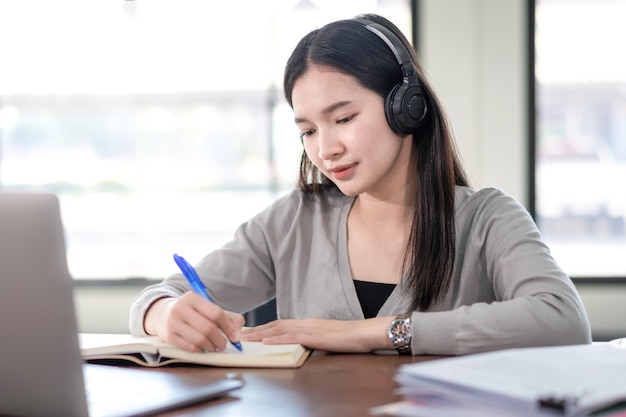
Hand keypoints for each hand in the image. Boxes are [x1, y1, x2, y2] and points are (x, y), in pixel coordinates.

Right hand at [144, 292, 244, 352]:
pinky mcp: (168, 337)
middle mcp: (180, 308)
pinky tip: (202, 347)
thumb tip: (237, 335)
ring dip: (211, 347)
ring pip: (199, 340)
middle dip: (220, 340)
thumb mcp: (208, 308)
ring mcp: (172, 323)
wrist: (162, 314)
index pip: (216, 313)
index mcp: (192, 298)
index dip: (228, 327)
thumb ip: (228, 318)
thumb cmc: (192, 312)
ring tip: (214, 346)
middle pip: (208, 328)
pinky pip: (190, 347)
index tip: (234, 336)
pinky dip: (200, 350)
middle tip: (224, 344)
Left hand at [240, 317, 392, 352]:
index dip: (265, 327)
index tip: (251, 331)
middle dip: (257, 330)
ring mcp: (310, 328)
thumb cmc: (350, 337)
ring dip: (261, 333)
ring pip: (280, 329)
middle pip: (276, 325)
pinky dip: (277, 339)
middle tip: (240, 333)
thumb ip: (313, 339)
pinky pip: (292, 337)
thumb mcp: (327, 337)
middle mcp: (306, 323)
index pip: (281, 324)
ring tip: (246, 337)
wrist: (364, 332)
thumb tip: (301, 345)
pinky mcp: (315, 336)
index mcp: (308, 323)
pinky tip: (266, 341)